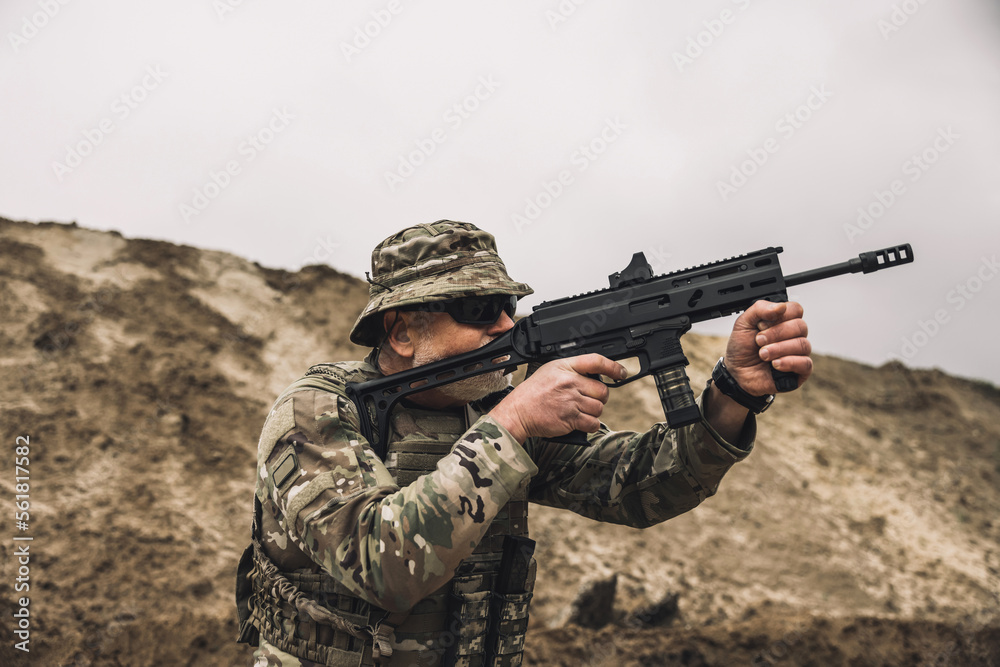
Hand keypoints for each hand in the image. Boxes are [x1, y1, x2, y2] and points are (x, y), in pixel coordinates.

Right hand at [489, 354, 627, 442]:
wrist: (518, 412)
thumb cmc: (533, 393)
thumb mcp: (550, 371)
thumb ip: (572, 371)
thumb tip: (595, 376)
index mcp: (565, 367)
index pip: (596, 362)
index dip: (613, 367)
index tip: (620, 373)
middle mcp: (570, 382)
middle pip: (602, 390)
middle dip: (599, 397)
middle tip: (588, 399)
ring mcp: (571, 401)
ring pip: (599, 408)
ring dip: (593, 412)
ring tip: (580, 411)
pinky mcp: (571, 419)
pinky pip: (593, 423)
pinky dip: (590, 425)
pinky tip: (580, 421)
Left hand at [724, 300, 811, 395]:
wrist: (736, 372)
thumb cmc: (742, 348)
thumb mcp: (743, 323)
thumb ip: (760, 309)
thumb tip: (781, 306)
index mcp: (783, 321)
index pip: (796, 310)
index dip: (780, 316)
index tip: (761, 324)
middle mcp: (794, 336)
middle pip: (800, 326)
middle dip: (777, 333)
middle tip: (759, 340)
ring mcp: (798, 353)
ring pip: (803, 344)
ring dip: (779, 348)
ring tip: (762, 354)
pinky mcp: (801, 371)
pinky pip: (806, 363)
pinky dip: (788, 362)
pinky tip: (775, 364)